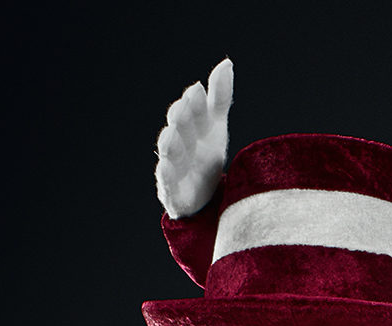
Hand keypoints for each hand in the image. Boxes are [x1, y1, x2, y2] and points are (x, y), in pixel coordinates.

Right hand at [156, 57, 232, 218]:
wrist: (203, 196)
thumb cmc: (206, 154)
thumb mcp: (216, 125)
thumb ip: (219, 96)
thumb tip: (226, 62)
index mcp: (192, 126)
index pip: (193, 110)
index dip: (195, 102)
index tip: (198, 91)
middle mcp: (180, 143)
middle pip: (180, 127)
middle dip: (182, 117)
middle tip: (186, 106)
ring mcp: (175, 166)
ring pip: (171, 152)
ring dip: (171, 143)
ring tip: (170, 136)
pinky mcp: (173, 190)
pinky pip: (167, 181)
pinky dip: (166, 174)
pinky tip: (165, 167)